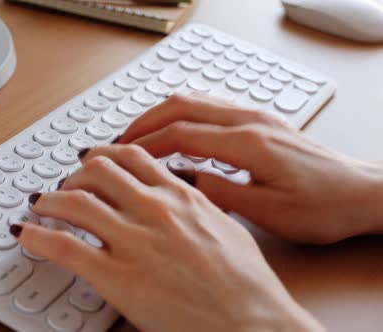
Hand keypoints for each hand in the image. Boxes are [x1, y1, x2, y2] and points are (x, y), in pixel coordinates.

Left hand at [14, 145, 322, 331]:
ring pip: (74, 202)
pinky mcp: (118, 277)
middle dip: (74, 175)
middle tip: (65, 185)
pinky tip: (26, 234)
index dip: (103, 155)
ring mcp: (134, 242)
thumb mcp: (228, 228)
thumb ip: (200, 208)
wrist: (256, 323)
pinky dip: (38, 236)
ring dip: (49, 199)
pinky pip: (64, 246)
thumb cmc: (249, 285)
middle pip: (97, 172)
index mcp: (182, 197)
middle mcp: (155, 210)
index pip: (131, 157)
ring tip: (41, 204)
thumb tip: (185, 197)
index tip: (91, 160)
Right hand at [119, 93, 382, 243]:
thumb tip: (183, 181)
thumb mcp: (270, 213)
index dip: (145, 144)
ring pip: (195, 100)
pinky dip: (182, 113)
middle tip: (118, 142)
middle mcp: (250, 121)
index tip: (120, 156)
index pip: (182, 134)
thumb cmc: (324, 206)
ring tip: (137, 135)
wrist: (361, 192)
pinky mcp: (259, 120)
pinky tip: (173, 129)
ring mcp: (255, 116)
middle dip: (144, 122)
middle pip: (182, 106)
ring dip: (160, 114)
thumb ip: (222, 193)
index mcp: (249, 144)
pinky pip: (210, 105)